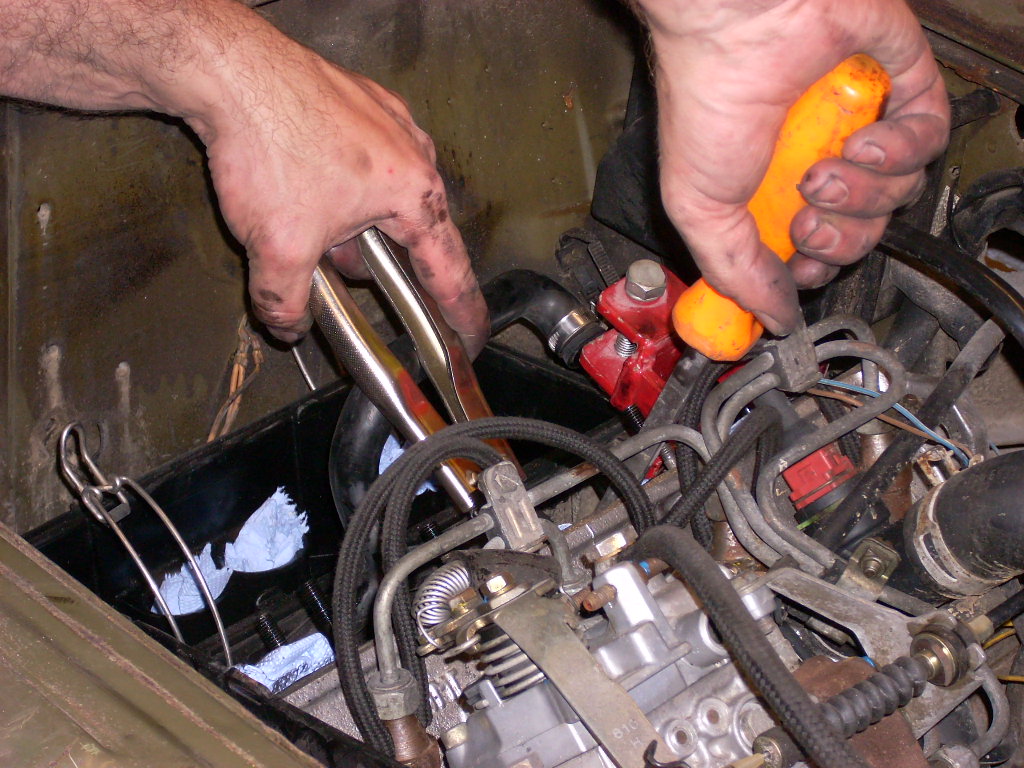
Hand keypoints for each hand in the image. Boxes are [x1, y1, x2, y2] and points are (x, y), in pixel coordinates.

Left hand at [181, 24, 487, 354]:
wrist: (233, 71)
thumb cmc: (272, 145)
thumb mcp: (279, 247)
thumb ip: (286, 301)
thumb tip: (287, 323)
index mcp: (415, 195)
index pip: (449, 271)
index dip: (461, 312)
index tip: (471, 336)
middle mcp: (413, 154)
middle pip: (410, 233)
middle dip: (383, 266)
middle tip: (367, 289)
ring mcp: (386, 122)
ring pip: (381, 195)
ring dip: (355, 225)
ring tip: (313, 237)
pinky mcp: (355, 102)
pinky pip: (359, 161)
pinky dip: (338, 188)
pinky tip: (303, 194)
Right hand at [635, 0, 948, 333]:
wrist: (735, 22)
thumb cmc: (706, 98)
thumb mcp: (698, 209)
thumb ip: (734, 272)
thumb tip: (773, 318)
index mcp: (770, 188)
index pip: (816, 250)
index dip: (819, 267)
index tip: (804, 268)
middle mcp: (816, 157)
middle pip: (863, 231)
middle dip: (841, 238)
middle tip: (809, 220)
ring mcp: (858, 122)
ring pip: (896, 191)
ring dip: (865, 193)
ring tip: (828, 169)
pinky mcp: (898, 83)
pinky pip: (928, 137)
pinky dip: (903, 149)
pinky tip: (865, 140)